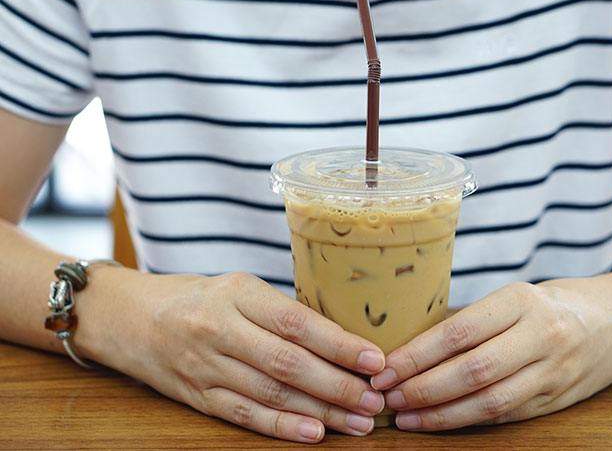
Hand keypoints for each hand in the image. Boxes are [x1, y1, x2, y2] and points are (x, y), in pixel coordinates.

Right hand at [95, 270, 385, 442]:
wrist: (126, 316)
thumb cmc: (197, 298)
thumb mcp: (238, 287)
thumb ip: (281, 312)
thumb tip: (343, 340)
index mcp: (237, 294)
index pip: (296, 322)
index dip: (339, 344)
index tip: (375, 359)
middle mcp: (220, 330)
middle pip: (287, 364)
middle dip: (338, 385)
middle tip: (375, 399)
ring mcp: (206, 367)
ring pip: (271, 395)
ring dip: (320, 411)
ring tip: (358, 422)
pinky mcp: (197, 397)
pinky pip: (244, 415)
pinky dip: (281, 427)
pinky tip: (314, 434)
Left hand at [370, 275, 611, 430]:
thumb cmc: (555, 302)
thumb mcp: (518, 296)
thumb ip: (476, 320)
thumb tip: (413, 347)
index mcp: (523, 301)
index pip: (460, 331)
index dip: (418, 354)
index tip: (384, 367)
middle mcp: (541, 336)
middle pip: (472, 371)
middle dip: (423, 388)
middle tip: (385, 396)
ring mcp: (553, 372)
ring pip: (489, 402)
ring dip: (441, 415)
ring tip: (405, 416)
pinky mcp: (557, 399)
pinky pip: (506, 415)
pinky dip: (468, 422)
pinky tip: (439, 422)